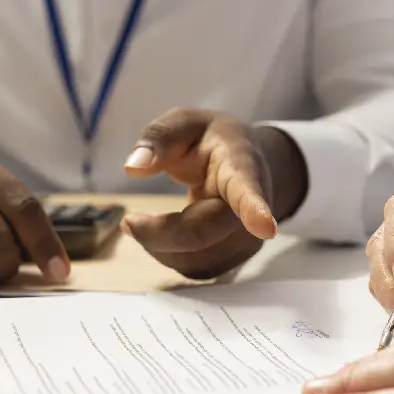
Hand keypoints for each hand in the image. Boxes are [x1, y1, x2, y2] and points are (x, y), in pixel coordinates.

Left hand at [123, 109, 305, 278]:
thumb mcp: (185, 123)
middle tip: (128, 221)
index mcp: (242, 169)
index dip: (254, 210)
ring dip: (158, 245)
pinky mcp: (233, 262)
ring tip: (145, 222)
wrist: (251, 168)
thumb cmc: (214, 143)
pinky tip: (164, 233)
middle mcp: (252, 210)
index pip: (248, 191)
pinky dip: (167, 254)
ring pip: (194, 258)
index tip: (264, 227)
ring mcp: (246, 241)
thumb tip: (133, 168)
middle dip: (158, 232)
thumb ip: (159, 138)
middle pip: (202, 233)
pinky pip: (193, 269)